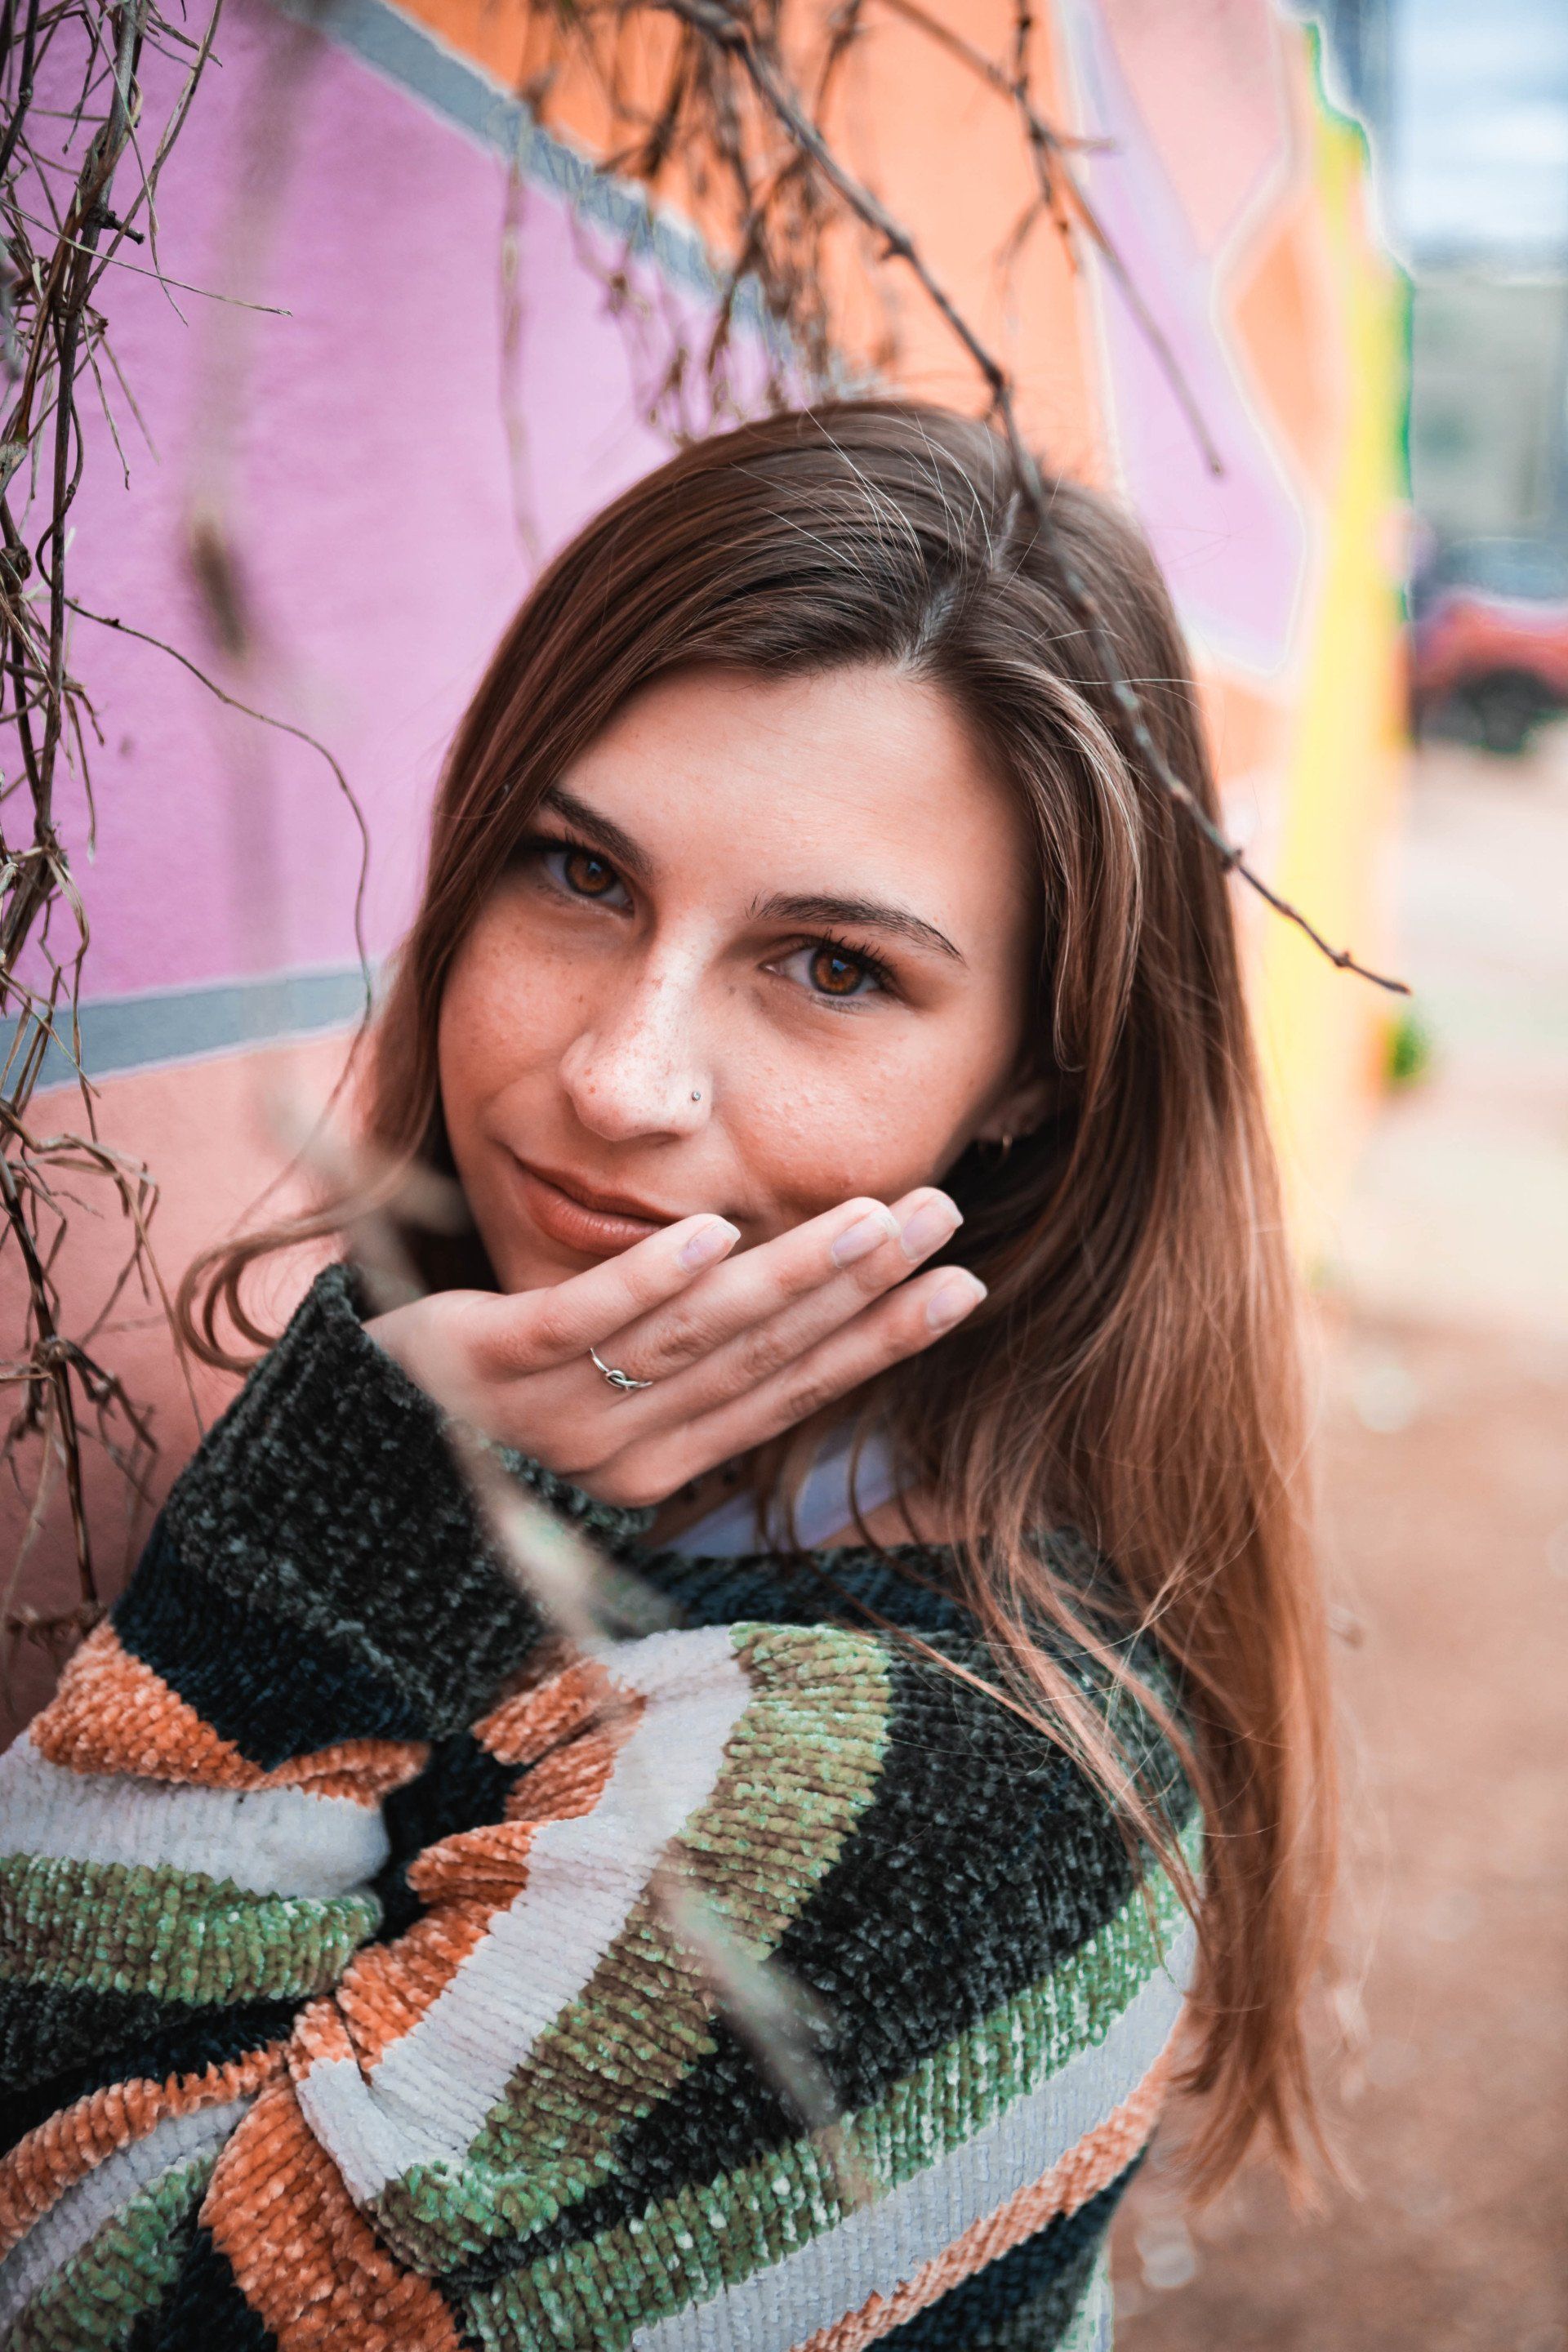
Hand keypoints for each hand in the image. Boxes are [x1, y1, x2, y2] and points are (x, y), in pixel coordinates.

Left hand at [365, 1189, 983, 1510]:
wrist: (331, 1467)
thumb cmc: (477, 1427)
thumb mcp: (592, 1411)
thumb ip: (680, 1376)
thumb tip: (788, 1322)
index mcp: (658, 1467)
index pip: (790, 1392)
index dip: (881, 1339)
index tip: (962, 1286)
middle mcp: (620, 1451)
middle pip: (761, 1355)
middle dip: (862, 1285)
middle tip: (943, 1218)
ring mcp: (554, 1408)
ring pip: (692, 1337)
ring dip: (788, 1272)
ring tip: (866, 1214)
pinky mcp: (485, 1362)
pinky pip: (577, 1319)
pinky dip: (644, 1277)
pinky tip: (708, 1227)